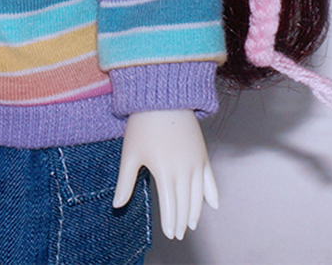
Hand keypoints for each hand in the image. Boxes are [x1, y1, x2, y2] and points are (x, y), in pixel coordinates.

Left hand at [113, 109, 218, 239]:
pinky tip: (214, 205)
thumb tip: (117, 206)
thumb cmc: (143, 124)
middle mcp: (184, 171)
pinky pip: (211, 179)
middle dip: (183, 221)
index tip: (170, 234)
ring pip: (199, 196)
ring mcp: (196, 163)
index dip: (171, 222)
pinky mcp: (203, 154)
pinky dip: (213, 194)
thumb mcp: (130, 153)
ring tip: (192, 225)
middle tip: (179, 234)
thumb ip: (125, 182)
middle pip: (186, 204)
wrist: (163, 98)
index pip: (170, 207)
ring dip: (196, 212)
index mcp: (165, 173)